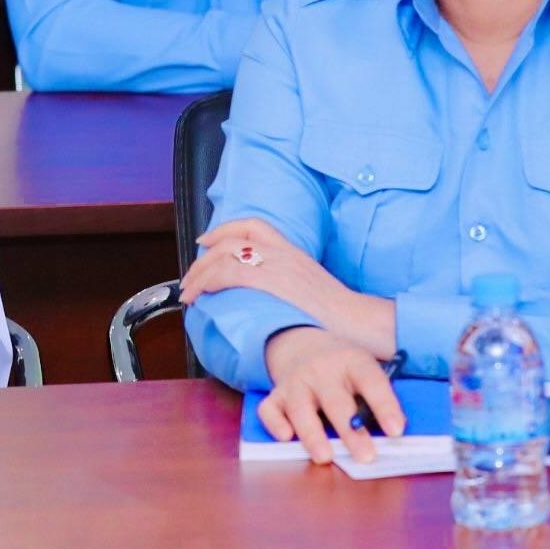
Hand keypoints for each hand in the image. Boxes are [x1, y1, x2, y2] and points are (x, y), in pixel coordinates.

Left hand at [182, 218, 395, 356]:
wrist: (360, 322)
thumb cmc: (342, 317)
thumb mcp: (314, 289)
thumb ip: (291, 285)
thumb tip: (271, 299)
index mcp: (294, 252)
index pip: (255, 226)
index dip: (225, 229)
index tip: (206, 241)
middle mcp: (283, 253)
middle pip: (231, 241)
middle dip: (203, 258)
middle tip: (190, 277)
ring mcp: (277, 266)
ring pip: (224, 257)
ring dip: (200, 273)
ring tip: (189, 293)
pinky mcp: (272, 282)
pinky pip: (228, 274)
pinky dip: (208, 282)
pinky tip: (200, 295)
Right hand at [259, 327, 405, 465]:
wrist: (302, 344)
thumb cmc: (342, 368)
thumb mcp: (364, 370)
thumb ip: (378, 396)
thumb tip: (395, 429)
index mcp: (352, 362)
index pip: (371, 382)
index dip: (385, 406)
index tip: (396, 431)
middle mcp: (322, 370)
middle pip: (336, 401)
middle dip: (351, 431)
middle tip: (366, 457)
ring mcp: (296, 382)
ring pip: (300, 407)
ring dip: (312, 433)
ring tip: (325, 457)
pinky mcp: (276, 394)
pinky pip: (269, 409)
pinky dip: (275, 423)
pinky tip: (286, 437)